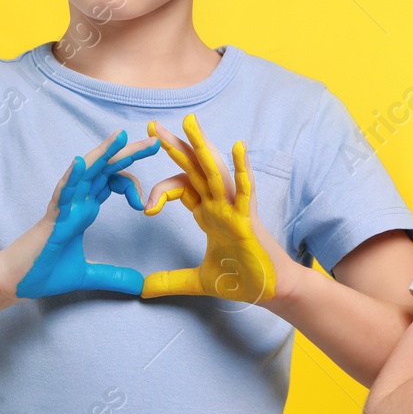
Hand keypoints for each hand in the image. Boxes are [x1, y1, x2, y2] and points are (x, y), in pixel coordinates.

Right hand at [15, 130, 161, 298]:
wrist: (14, 282)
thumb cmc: (43, 272)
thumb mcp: (88, 275)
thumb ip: (114, 277)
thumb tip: (140, 285)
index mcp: (85, 209)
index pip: (112, 182)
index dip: (133, 184)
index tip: (146, 205)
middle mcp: (76, 201)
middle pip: (104, 169)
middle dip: (128, 153)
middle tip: (155, 141)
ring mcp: (63, 207)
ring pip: (85, 172)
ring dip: (103, 153)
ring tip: (121, 136)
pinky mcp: (51, 218)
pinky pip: (61, 193)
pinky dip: (71, 177)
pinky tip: (81, 163)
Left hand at [139, 113, 279, 302]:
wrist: (270, 291)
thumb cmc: (243, 279)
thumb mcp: (197, 281)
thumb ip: (170, 281)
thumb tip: (141, 290)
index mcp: (208, 213)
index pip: (181, 188)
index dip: (161, 191)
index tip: (147, 209)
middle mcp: (219, 205)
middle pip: (194, 169)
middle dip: (174, 146)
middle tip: (153, 125)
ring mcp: (234, 209)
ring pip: (216, 171)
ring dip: (203, 146)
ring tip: (190, 122)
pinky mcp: (248, 219)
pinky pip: (245, 190)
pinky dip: (242, 169)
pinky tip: (237, 147)